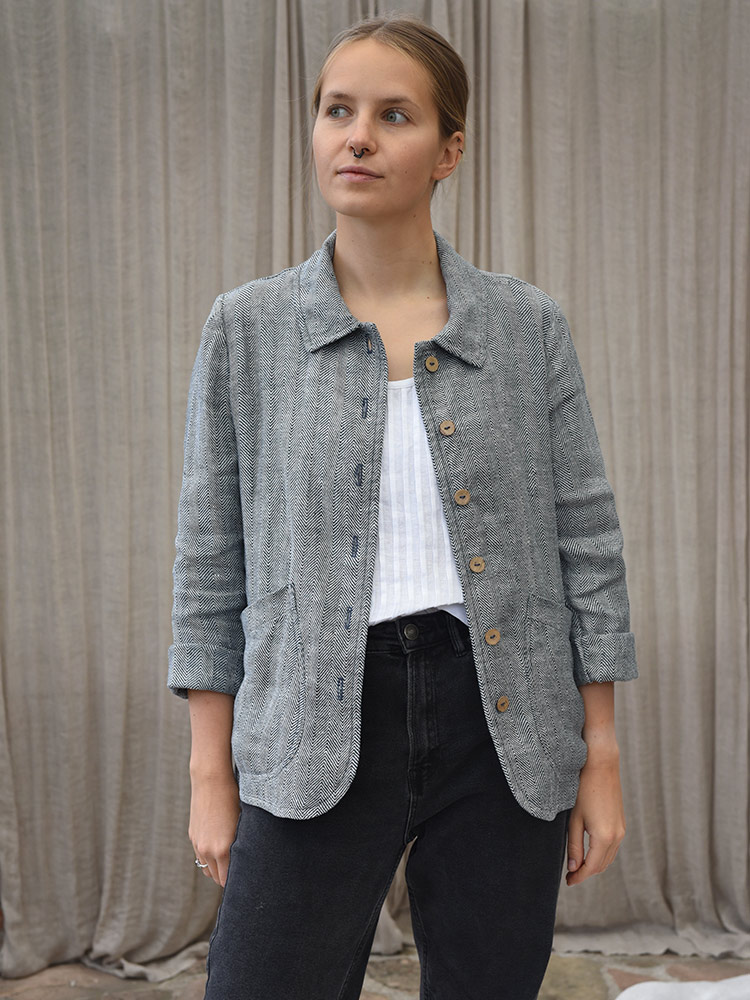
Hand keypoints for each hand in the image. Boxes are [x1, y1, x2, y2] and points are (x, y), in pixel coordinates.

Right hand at [189, 772, 240, 887]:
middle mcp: (208, 850)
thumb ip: (242, 844)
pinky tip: (219, 850)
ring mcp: (198, 843)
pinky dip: (209, 859)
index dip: (237, 881)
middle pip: (216, 878)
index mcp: (222, 849)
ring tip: (230, 864)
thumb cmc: (233, 798)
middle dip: (227, 878)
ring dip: (217, 870)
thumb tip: (249, 857)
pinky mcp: (193, 836)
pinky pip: (200, 856)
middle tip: (240, 873)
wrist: (211, 781)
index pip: (227, 880)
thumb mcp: (242, 823)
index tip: (246, 878)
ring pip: (206, 869)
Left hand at [565, 748, 625, 885]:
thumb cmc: (583, 789)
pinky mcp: (622, 824)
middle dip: (586, 873)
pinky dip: (602, 855)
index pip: (591, 867)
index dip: (579, 877)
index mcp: (604, 838)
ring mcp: (621, 830)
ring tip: (578, 867)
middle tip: (570, 876)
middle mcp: (617, 837)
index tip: (568, 882)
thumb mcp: (574, 819)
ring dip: (595, 865)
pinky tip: (590, 853)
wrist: (602, 766)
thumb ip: (575, 845)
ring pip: (608, 858)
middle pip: (601, 866)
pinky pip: (613, 848)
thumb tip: (574, 867)